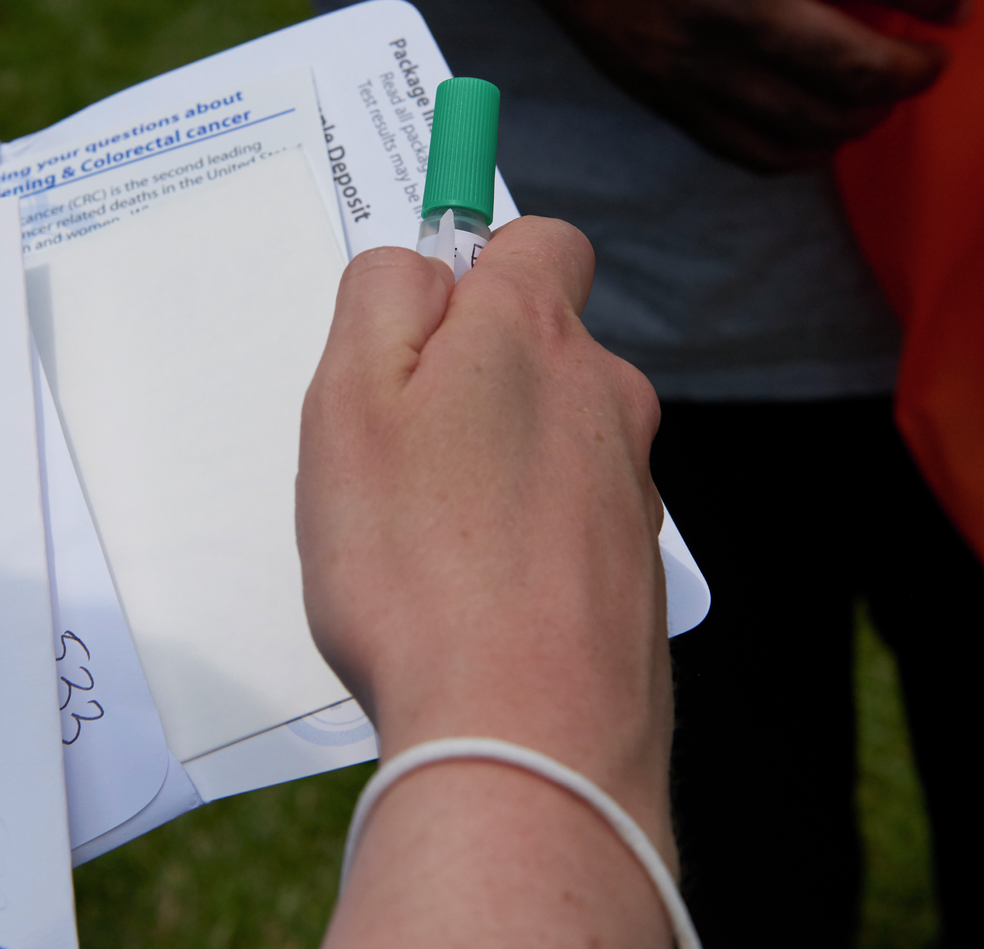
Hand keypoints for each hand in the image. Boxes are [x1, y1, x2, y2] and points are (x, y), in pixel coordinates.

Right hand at [298, 220, 671, 945]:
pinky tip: (471, 606)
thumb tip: (418, 264)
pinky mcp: (633, 579)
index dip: (479, 260)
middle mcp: (604, 401)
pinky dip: (524, 548)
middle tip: (393, 456)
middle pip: (541, 350)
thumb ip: (381, 298)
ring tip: (422, 549)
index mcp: (534, 338)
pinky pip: (567, 531)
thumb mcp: (349, 401)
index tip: (427, 307)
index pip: (539, 242)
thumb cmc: (418, 569)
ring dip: (496, 471)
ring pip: (553, 445)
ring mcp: (631, 494)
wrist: (524, 740)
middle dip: (472, 380)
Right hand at [303, 0, 963, 169]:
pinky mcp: (666, 94)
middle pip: (860, 67)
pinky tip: (821, 132)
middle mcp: (738, 2)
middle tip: (930, 62)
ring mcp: (698, 59)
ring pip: (811, 121)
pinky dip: (800, 150)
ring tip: (881, 99)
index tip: (955, 7)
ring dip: (864, 117)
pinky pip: (749, 148)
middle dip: (913, 72)